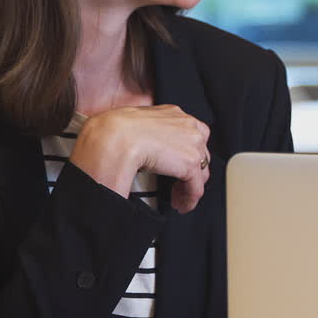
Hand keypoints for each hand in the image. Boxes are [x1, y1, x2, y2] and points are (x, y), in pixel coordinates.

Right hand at [68, 105, 211, 213]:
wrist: (117, 136)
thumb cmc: (117, 130)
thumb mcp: (136, 124)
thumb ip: (148, 131)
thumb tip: (143, 142)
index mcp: (173, 113)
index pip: (190, 134)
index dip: (185, 152)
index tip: (176, 163)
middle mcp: (188, 125)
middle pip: (199, 152)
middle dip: (191, 169)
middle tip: (178, 183)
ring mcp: (192, 143)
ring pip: (200, 170)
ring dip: (189, 185)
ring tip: (177, 196)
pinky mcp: (190, 163)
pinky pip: (196, 187)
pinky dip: (189, 199)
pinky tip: (180, 205)